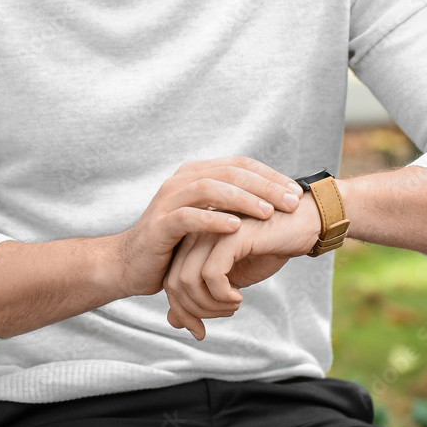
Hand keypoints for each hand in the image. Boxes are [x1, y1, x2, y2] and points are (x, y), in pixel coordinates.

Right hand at [113, 156, 302, 297]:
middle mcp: (181, 180)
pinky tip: (236, 227)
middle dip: (264, 186)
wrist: (131, 262)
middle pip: (229, 173)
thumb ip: (230, 205)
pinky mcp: (160, 224)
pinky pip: (189, 217)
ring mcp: (168, 200)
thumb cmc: (175, 242)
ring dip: (243, 199)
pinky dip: (213, 220)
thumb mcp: (206, 217)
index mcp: (196, 174)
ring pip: (210, 189)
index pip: (239, 164)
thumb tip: (274, 200)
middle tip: (291, 202)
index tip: (296, 192)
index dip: (269, 175)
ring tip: (269, 212)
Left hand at [163, 192, 320, 339]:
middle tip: (222, 315)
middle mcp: (196, 233)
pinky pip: (210, 275)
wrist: (302, 224)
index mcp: (192, 240)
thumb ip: (201, 296)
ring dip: (209, 305)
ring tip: (232, 305)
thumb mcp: (230, 279)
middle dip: (193, 312)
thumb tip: (173, 321)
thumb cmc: (267, 249)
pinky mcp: (230, 235)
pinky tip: (239, 296)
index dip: (181, 311)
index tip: (199, 330)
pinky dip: (221, 295)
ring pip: (187, 280)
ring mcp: (211, 231)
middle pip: (173, 283)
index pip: (170, 281)